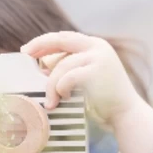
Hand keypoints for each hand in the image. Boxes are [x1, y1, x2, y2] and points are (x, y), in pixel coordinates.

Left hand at [21, 31, 144, 127]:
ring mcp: (98, 58)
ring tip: (51, 102)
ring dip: (52, 85)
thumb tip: (42, 68)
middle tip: (26, 56)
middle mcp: (97, 47)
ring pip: (62, 65)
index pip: (65, 37)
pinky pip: (68, 77)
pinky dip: (61, 88)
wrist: (126, 114)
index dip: (44, 41)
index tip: (28, 50)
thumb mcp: (87, 78)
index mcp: (95, 46)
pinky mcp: (97, 71)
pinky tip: (63, 98)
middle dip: (40, 46)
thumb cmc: (104, 100)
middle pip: (61, 39)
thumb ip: (71, 69)